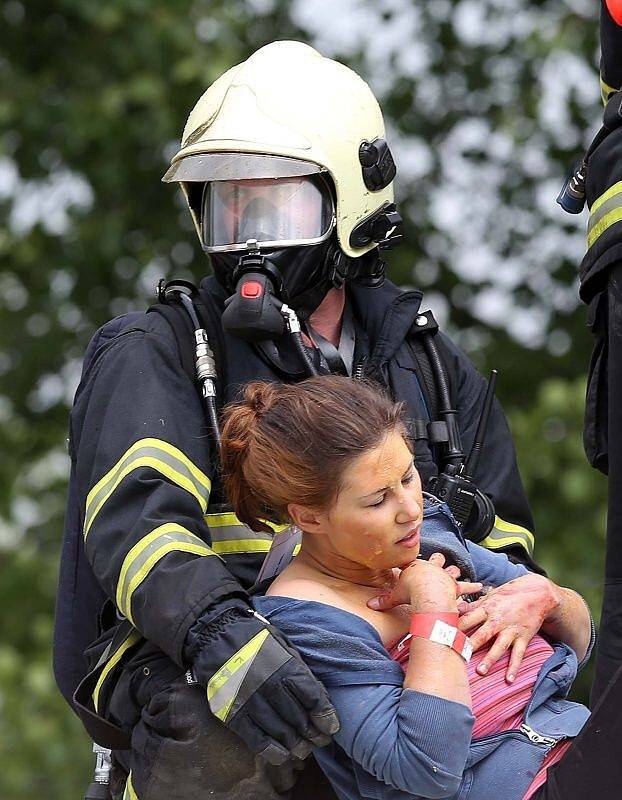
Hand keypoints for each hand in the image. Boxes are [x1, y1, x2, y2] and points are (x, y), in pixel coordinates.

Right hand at [192, 607, 339, 764]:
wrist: (215, 633)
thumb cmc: (254, 638)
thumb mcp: (282, 644)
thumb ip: (299, 669)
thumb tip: (318, 695)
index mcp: (285, 666)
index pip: (312, 697)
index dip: (325, 716)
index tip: (331, 727)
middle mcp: (269, 685)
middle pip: (298, 718)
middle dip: (312, 734)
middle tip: (319, 742)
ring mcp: (250, 701)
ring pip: (279, 732)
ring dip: (295, 745)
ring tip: (303, 750)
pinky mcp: (232, 713)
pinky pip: (255, 739)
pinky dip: (271, 750)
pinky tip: (282, 755)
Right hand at [367, 553, 481, 611]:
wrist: (426, 592)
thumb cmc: (411, 592)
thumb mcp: (395, 596)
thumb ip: (384, 600)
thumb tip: (369, 606)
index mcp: (417, 568)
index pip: (416, 563)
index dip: (416, 563)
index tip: (416, 562)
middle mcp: (432, 569)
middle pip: (436, 561)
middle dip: (439, 562)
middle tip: (441, 561)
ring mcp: (444, 577)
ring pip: (452, 572)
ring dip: (456, 573)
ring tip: (459, 572)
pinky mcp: (455, 586)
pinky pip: (466, 587)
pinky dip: (472, 588)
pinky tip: (479, 587)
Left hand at [457, 573, 560, 681]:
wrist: (538, 593)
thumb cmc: (510, 593)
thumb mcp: (490, 595)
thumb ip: (473, 605)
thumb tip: (455, 608)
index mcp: (487, 608)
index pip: (468, 619)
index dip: (456, 627)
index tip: (444, 636)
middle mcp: (498, 620)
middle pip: (481, 634)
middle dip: (469, 645)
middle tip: (457, 656)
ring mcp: (511, 630)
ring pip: (499, 646)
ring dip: (490, 659)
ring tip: (480, 672)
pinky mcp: (523, 637)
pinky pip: (518, 654)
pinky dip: (514, 667)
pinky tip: (509, 679)